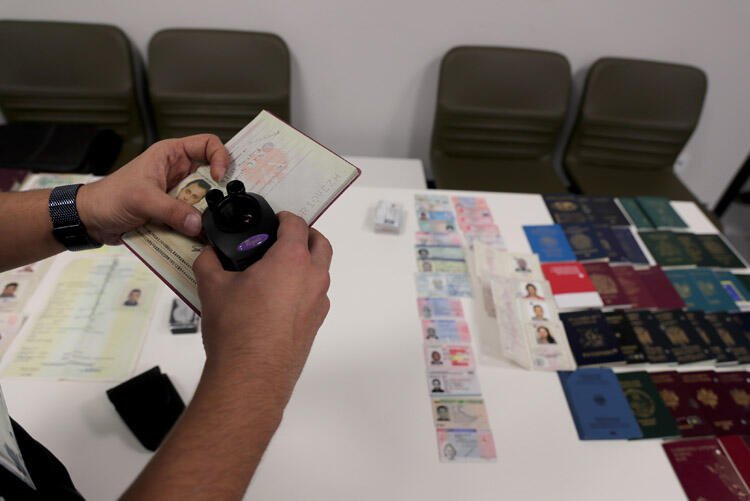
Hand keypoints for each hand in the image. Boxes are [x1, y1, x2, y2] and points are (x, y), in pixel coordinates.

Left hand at [77, 134, 229, 244]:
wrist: (92, 220)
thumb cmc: (109, 197)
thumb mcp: (142, 199)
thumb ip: (171, 210)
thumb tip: (198, 223)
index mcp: (171, 154)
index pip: (208, 144)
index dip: (221, 158)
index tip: (220, 178)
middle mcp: (178, 171)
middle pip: (211, 176)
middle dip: (218, 191)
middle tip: (223, 205)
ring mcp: (177, 193)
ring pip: (204, 200)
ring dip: (207, 213)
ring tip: (209, 225)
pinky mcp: (175, 212)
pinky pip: (194, 218)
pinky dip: (197, 227)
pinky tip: (198, 236)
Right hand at [193, 212, 331, 406]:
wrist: (251, 375)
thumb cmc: (236, 328)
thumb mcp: (212, 286)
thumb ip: (209, 261)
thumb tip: (208, 252)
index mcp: (292, 259)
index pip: (297, 225)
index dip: (285, 218)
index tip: (274, 219)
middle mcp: (313, 277)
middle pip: (320, 244)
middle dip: (305, 235)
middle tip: (283, 237)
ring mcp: (318, 302)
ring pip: (321, 271)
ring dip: (306, 263)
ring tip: (276, 269)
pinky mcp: (316, 323)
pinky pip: (315, 296)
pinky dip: (303, 288)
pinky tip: (277, 298)